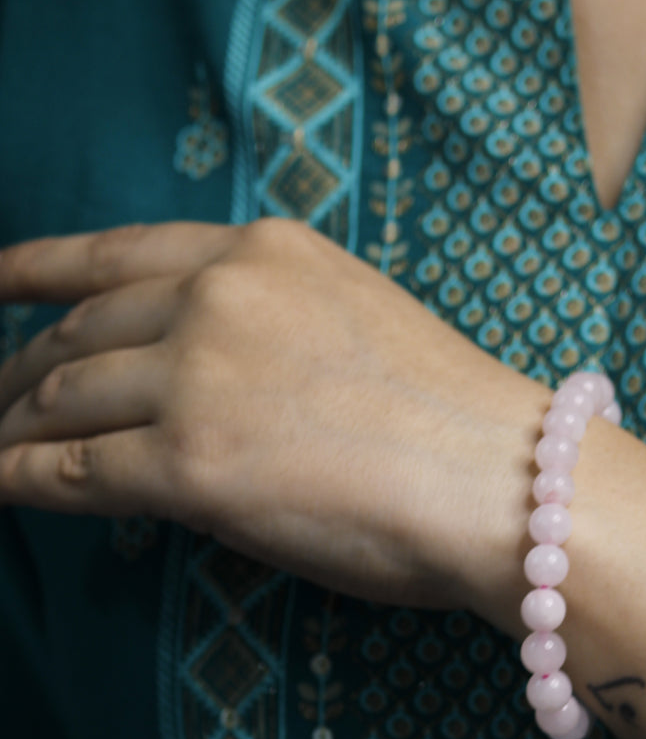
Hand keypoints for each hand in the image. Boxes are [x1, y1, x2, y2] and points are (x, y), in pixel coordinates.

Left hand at [0, 219, 547, 619]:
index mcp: (260, 251)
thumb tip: (187, 371)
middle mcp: (215, 296)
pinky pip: (70, 471)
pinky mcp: (187, 462)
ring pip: (60, 397)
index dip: (34, 268)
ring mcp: (197, 376)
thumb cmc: (451, 416)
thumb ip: (261, 323)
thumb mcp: (348, 317)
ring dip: (10, 428)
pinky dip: (19, 480)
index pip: (114, 253)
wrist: (502, 477)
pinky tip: (0, 486)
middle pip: (77, 331)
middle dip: (16, 370)